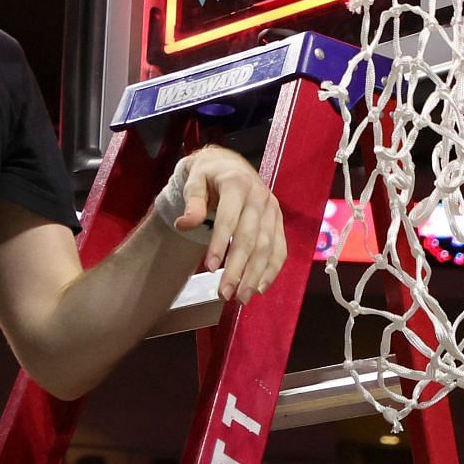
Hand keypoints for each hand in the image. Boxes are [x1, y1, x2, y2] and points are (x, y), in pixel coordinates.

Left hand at [174, 146, 287, 303]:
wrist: (230, 165)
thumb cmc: (208, 175)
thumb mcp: (194, 180)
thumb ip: (191, 201)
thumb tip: (184, 224)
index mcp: (237, 183)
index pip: (229, 218)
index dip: (220, 244)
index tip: (210, 269)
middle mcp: (259, 196)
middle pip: (250, 238)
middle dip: (238, 268)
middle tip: (224, 294)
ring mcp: (272, 210)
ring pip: (267, 247)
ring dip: (255, 275)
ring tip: (241, 298)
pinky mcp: (278, 221)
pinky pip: (279, 248)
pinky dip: (272, 270)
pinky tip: (260, 288)